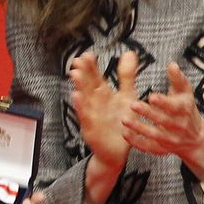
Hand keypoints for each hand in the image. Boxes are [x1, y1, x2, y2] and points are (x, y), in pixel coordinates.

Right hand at [69, 50, 138, 172]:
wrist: (118, 151)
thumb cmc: (122, 122)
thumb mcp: (127, 96)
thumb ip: (127, 76)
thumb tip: (128, 52)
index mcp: (103, 95)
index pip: (95, 77)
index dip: (91, 66)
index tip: (87, 54)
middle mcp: (95, 103)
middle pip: (87, 86)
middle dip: (83, 73)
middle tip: (78, 60)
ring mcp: (91, 116)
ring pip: (84, 100)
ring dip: (79, 87)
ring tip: (75, 74)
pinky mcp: (92, 130)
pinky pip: (86, 117)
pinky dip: (81, 108)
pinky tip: (77, 97)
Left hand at [126, 62, 203, 182]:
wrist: (196, 138)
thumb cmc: (187, 110)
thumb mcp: (186, 93)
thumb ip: (178, 79)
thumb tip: (172, 65)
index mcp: (185, 109)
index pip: (175, 106)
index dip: (164, 102)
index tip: (152, 96)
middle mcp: (179, 125)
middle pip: (163, 120)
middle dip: (148, 113)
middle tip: (133, 105)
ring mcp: (171, 139)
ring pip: (155, 135)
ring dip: (139, 128)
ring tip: (125, 120)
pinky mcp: (163, 148)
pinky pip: (149, 147)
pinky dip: (137, 142)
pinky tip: (125, 134)